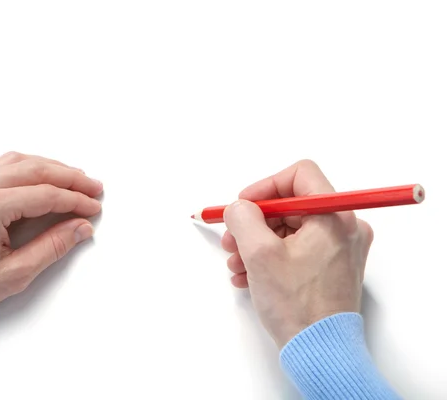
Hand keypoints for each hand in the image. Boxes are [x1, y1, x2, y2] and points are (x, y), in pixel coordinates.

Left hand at [0, 152, 102, 315]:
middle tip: (93, 186)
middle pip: (35, 169)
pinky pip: (0, 166)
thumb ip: (52, 247)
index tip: (93, 207)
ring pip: (17, 161)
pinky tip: (39, 175)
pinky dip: (26, 167)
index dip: (75, 200)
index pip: (46, 194)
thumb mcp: (13, 274)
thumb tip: (80, 228)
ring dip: (48, 166)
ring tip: (72, 177)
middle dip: (69, 176)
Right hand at [221, 160, 373, 347]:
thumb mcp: (259, 254)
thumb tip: (239, 207)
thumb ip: (244, 218)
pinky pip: (297, 249)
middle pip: (291, 205)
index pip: (300, 175)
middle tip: (230, 240)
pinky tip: (248, 276)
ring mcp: (340, 250)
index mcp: (335, 216)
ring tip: (236, 264)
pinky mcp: (333, 268)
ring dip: (257, 243)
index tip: (244, 206)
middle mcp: (345, 228)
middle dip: (254, 222)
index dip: (266, 186)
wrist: (320, 352)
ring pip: (290, 230)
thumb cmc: (296, 305)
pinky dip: (271, 257)